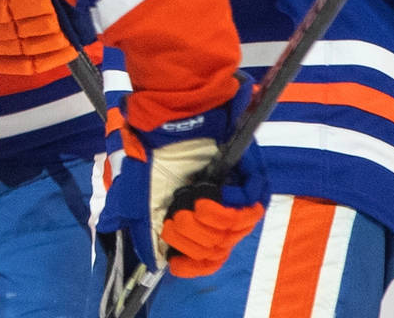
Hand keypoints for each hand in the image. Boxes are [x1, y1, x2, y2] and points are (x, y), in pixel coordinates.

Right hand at [151, 139, 265, 275]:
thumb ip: (145, 233)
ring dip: (204, 224)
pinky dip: (222, 208)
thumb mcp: (139, 200)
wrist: (167, 128)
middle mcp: (220, 215)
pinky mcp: (254, 184)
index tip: (175, 261)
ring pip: (230, 234)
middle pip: (215, 250)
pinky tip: (206, 196)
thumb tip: (155, 262)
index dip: (192, 265)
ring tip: (190, 204)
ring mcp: (238, 201)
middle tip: (174, 219)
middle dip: (190, 239)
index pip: (206, 259)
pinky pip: (246, 212)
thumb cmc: (154, 161)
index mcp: (197, 221)